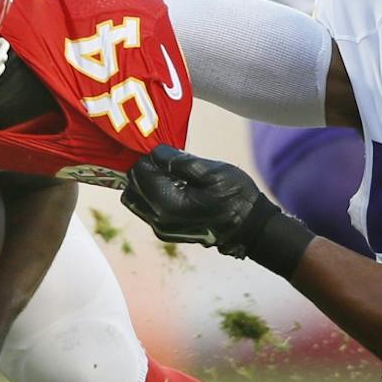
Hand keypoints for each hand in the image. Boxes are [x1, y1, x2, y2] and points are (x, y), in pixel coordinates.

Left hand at [122, 146, 312, 273]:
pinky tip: (171, 186)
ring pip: (134, 199)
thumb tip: (156, 152)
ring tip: (167, 173)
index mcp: (167, 203)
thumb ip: (180, 162)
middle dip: (142, 169)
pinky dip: (150, 194)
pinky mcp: (165, 231)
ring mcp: (160, 228)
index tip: (164, 150)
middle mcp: (158, 219)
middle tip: (164, 159)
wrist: (249, 228)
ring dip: (144, 183)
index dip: (149, 157)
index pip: (140, 172)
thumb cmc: (235, 197)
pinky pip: (145, 209)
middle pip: (131, 187)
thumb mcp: (212, 172)